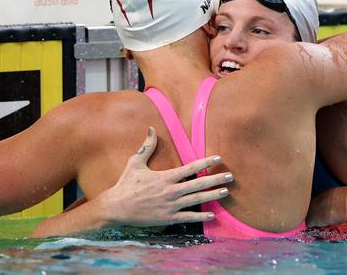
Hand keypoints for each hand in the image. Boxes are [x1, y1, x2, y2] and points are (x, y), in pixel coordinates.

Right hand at [94, 126, 232, 226]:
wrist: (116, 207)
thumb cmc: (125, 184)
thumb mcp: (135, 162)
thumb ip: (147, 146)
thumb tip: (151, 128)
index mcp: (165, 177)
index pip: (190, 168)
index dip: (205, 162)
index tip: (218, 158)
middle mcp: (171, 191)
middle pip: (199, 185)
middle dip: (216, 180)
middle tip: (230, 177)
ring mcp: (170, 206)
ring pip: (197, 200)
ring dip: (212, 196)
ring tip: (225, 192)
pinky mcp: (167, 218)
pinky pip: (188, 217)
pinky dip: (201, 216)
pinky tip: (213, 214)